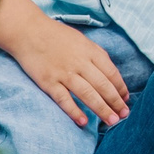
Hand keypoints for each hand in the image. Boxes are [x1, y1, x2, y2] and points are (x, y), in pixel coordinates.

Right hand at [2, 10, 131, 127]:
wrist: (28, 31)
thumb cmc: (57, 35)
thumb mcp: (82, 40)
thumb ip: (96, 55)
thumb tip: (110, 74)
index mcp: (90, 51)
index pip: (111, 72)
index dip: (120, 87)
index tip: (125, 99)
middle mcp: (80, 63)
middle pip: (103, 85)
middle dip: (115, 102)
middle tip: (124, 115)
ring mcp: (64, 73)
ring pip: (88, 94)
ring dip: (102, 109)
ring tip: (111, 121)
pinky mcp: (48, 82)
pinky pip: (64, 99)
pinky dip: (74, 111)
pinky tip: (83, 122)